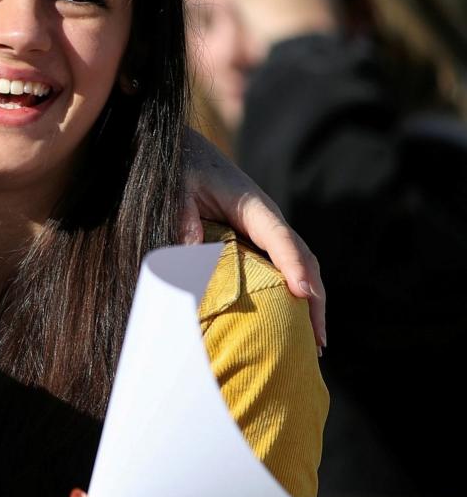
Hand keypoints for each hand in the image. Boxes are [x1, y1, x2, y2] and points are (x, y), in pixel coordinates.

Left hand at [181, 129, 325, 347]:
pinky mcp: (259, 238)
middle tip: (318, 340)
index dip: (293, 265)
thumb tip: (191, 249)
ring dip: (310, 302)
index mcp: (252, 206)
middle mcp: (268, 219)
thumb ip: (183, 215)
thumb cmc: (183, 169)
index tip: (302, 294)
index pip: (279, 238)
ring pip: (300, 266)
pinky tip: (295, 321)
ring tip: (315, 343)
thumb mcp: (178, 188)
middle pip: (302, 258)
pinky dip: (294, 292)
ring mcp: (267, 230)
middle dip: (313, 298)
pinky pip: (284, 266)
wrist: (188, 152)